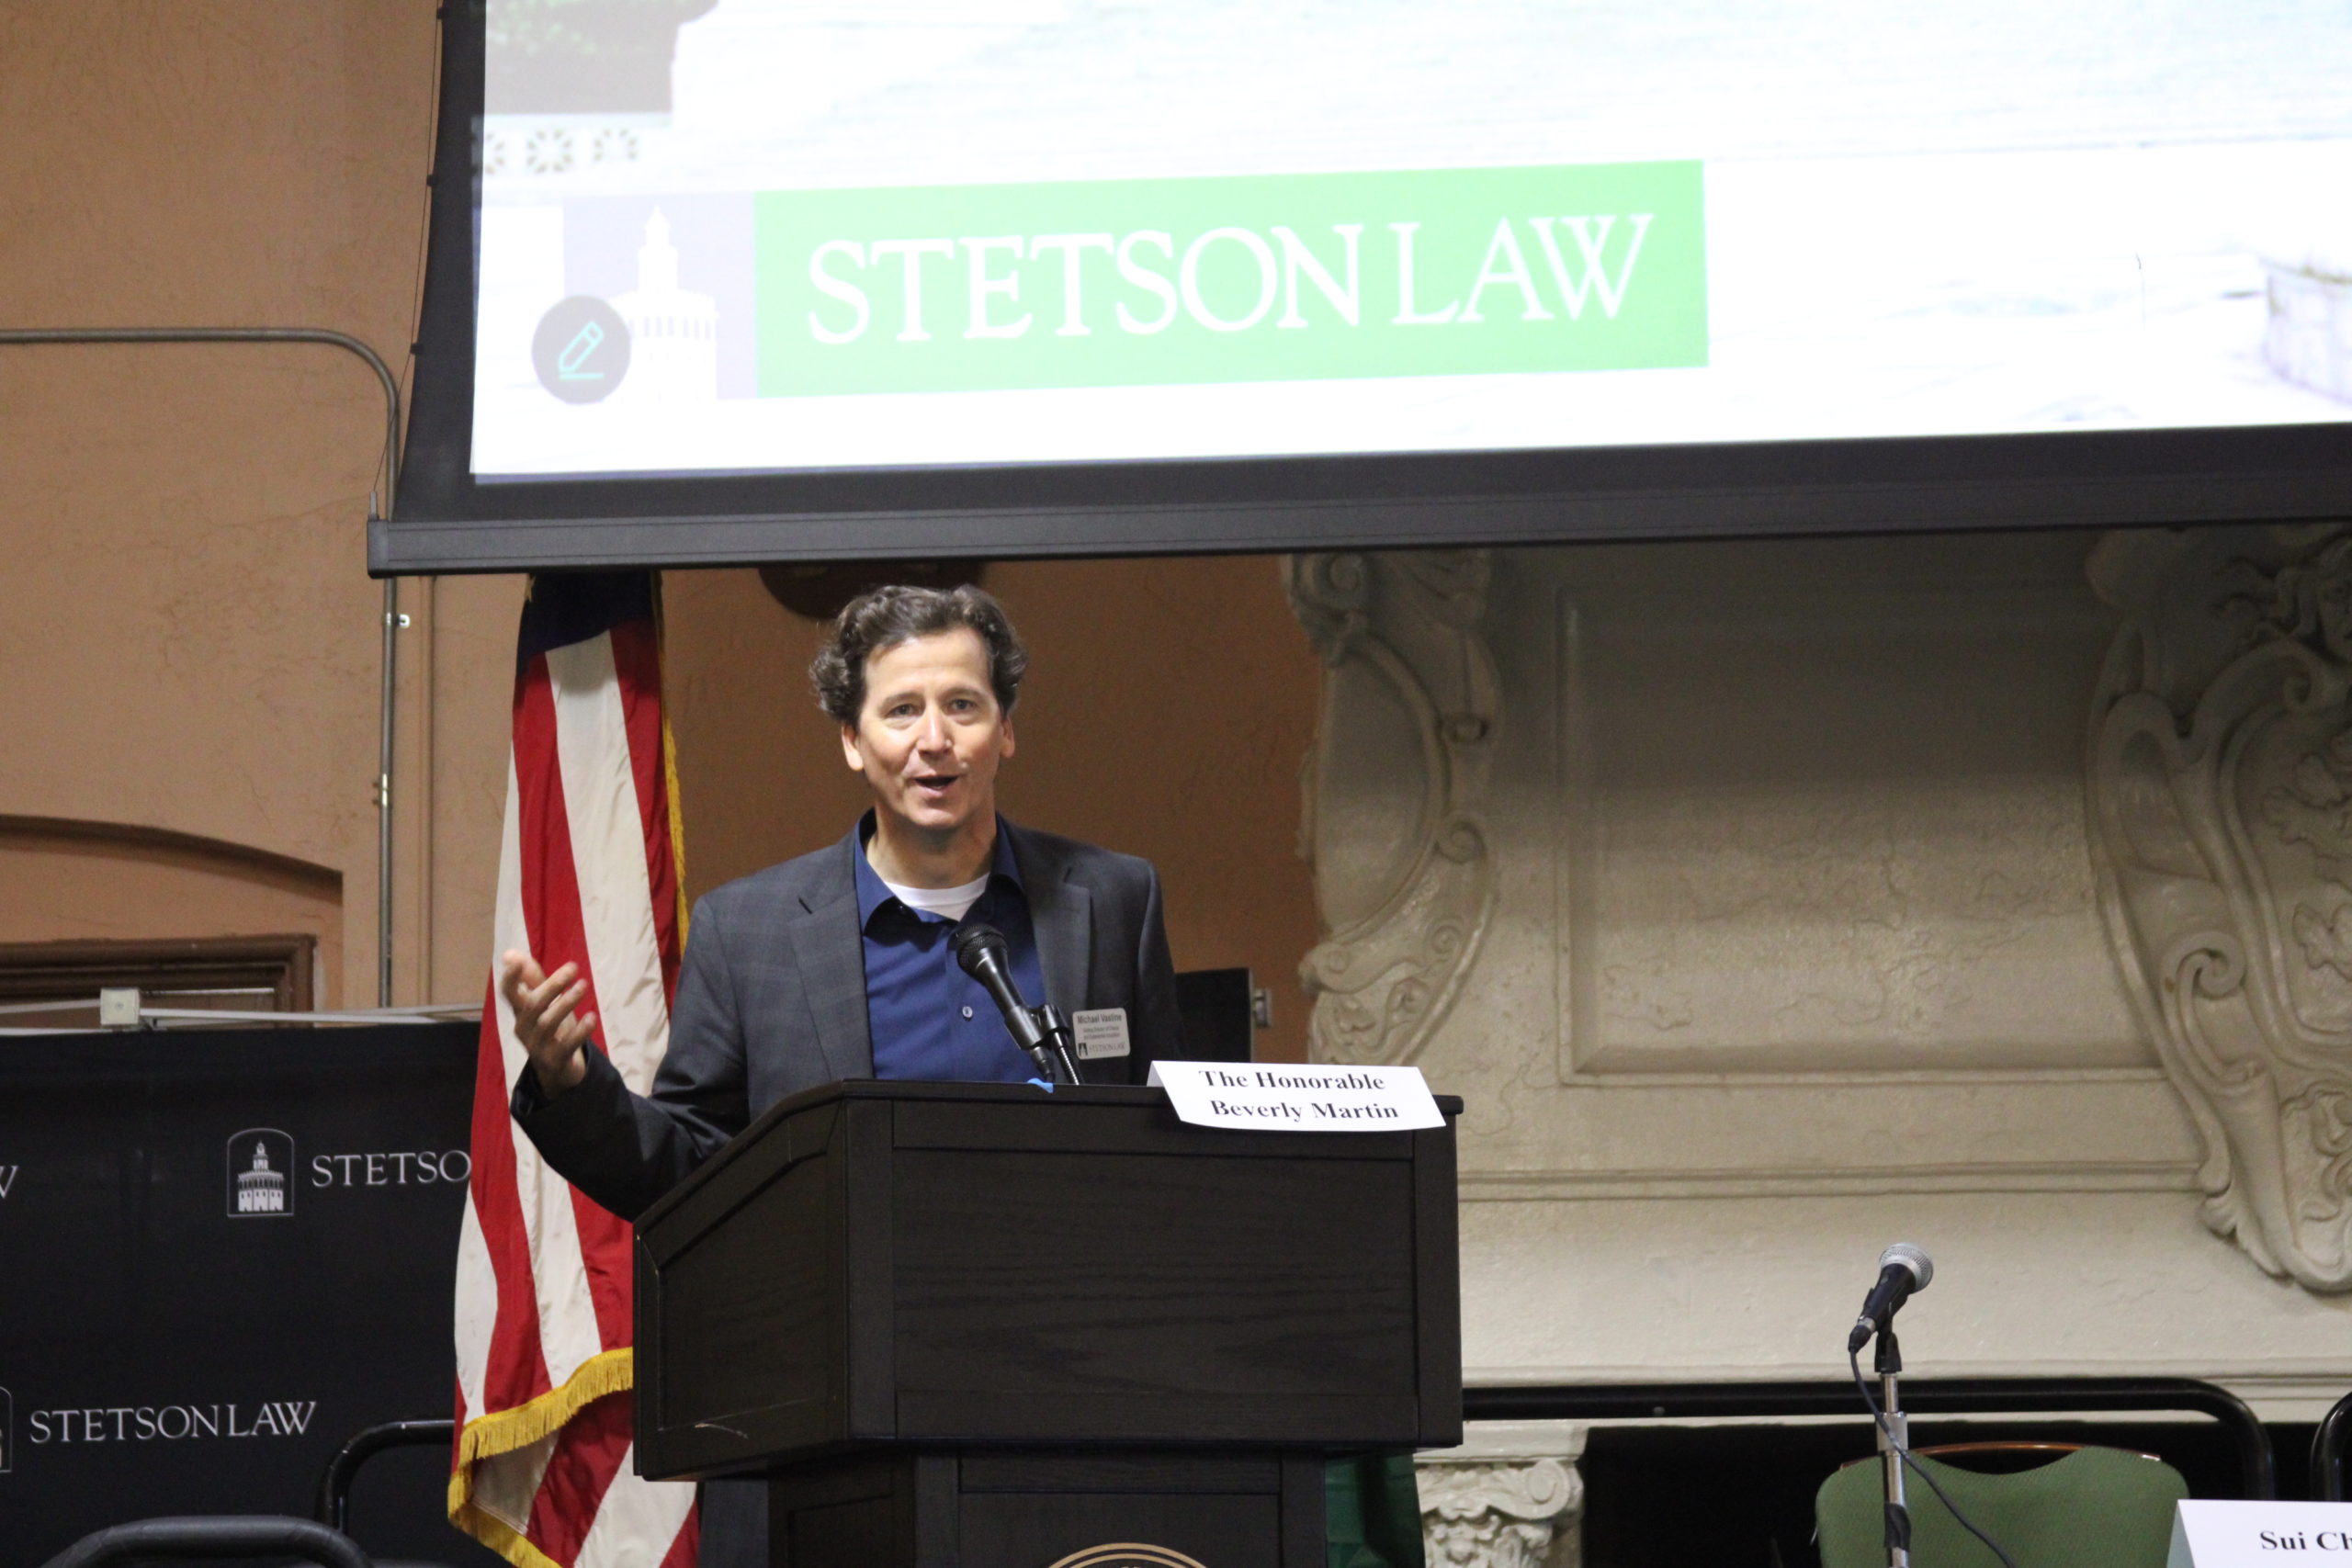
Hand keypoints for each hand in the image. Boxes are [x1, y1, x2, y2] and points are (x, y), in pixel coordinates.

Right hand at [500, 950, 595, 1098]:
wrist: (556, 1069)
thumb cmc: (548, 1027)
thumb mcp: (541, 1003)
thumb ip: (531, 979)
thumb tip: (510, 953)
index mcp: (519, 1012)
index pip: (508, 994)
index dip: (510, 978)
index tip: (518, 962)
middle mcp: (524, 1028)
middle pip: (532, 1005)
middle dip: (552, 985)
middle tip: (573, 968)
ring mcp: (538, 1046)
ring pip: (548, 1023)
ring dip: (567, 1003)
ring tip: (583, 986)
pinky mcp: (555, 1060)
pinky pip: (566, 1045)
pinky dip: (580, 1031)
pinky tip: (592, 1017)